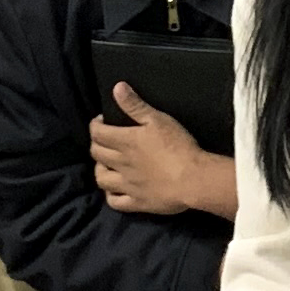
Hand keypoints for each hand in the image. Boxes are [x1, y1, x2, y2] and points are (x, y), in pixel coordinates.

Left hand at [91, 91, 230, 216]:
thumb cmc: (178, 146)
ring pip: (101, 178)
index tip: (102, 121)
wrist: (194, 178)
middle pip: (96, 154)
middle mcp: (121, 163)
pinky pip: (114, 202)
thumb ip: (135, 105)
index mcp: (125, 141)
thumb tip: (117, 88)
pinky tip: (115, 189)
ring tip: (107, 164)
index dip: (95, 125)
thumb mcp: (158, 119)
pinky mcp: (136, 202)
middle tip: (105, 140)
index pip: (98, 133)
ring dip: (99, 169)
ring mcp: (127, 185)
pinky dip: (111, 195)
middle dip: (96, 144)